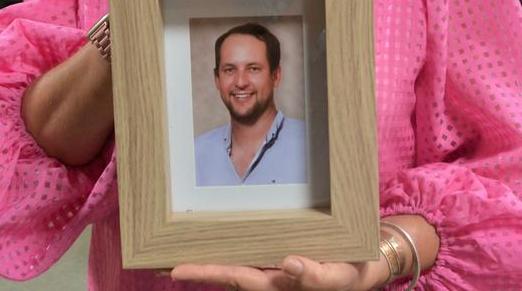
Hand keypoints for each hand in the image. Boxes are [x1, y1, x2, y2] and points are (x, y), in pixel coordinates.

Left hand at [170, 255, 385, 290]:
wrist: (364, 272)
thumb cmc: (349, 277)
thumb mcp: (338, 278)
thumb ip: (316, 275)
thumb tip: (290, 264)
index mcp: (275, 283)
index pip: (233, 277)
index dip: (204, 273)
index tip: (174, 269)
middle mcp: (266, 278)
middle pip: (224, 272)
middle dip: (193, 268)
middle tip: (157, 262)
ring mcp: (270, 270)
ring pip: (232, 264)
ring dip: (207, 258)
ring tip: (176, 252)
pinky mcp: (277, 261)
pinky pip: (247, 254)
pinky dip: (229, 248)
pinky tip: (218, 238)